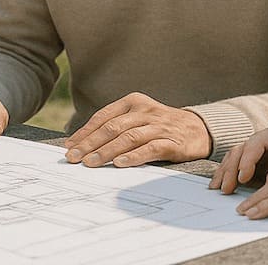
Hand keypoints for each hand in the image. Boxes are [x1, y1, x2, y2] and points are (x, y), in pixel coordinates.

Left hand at [64, 92, 210, 167]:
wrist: (198, 129)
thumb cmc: (160, 126)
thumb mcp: (138, 118)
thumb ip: (115, 126)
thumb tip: (81, 143)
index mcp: (133, 102)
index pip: (103, 117)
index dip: (85, 132)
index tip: (69, 146)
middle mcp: (144, 111)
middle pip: (112, 127)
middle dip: (90, 144)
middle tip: (74, 158)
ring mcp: (158, 126)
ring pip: (128, 138)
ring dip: (106, 151)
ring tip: (91, 162)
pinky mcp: (171, 142)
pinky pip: (149, 148)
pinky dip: (133, 156)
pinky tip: (120, 164)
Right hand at [209, 124, 267, 193]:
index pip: (258, 141)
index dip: (249, 158)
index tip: (243, 176)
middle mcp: (266, 139)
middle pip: (243, 149)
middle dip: (232, 168)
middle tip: (227, 188)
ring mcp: (260, 151)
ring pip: (236, 156)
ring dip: (226, 172)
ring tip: (219, 189)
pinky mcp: (258, 163)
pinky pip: (238, 166)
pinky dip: (228, 175)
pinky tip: (219, 186)